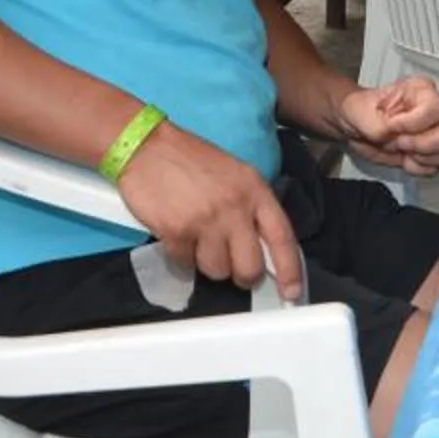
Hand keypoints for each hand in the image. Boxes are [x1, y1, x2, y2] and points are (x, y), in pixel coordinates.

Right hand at [113, 120, 303, 300]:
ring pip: (217, 270)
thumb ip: (252, 209)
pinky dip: (181, 256)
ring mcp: (206, 220)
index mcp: (255, 191)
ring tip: (200, 242)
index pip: (283, 237)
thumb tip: (263, 247)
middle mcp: (235, 207)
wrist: (147, 146)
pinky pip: (185, 263)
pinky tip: (178, 236)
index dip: (290, 269)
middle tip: (236, 271)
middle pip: (250, 266)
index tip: (292, 291)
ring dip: (208, 264)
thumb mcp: (236, 176)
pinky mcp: (176, 231)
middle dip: (244, 276)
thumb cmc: (192, 160)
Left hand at [333, 75, 438, 175]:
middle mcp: (437, 109)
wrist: (356, 127)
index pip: (435, 108)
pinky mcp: (434, 153)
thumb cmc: (361, 111)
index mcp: (422, 90)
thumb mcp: (360, 112)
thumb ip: (377, 125)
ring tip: (404, 152)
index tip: (392, 126)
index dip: (413, 123)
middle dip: (426, 144)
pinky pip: (438, 168)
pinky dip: (419, 169)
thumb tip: (392, 137)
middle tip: (401, 144)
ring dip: (425, 158)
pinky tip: (405, 159)